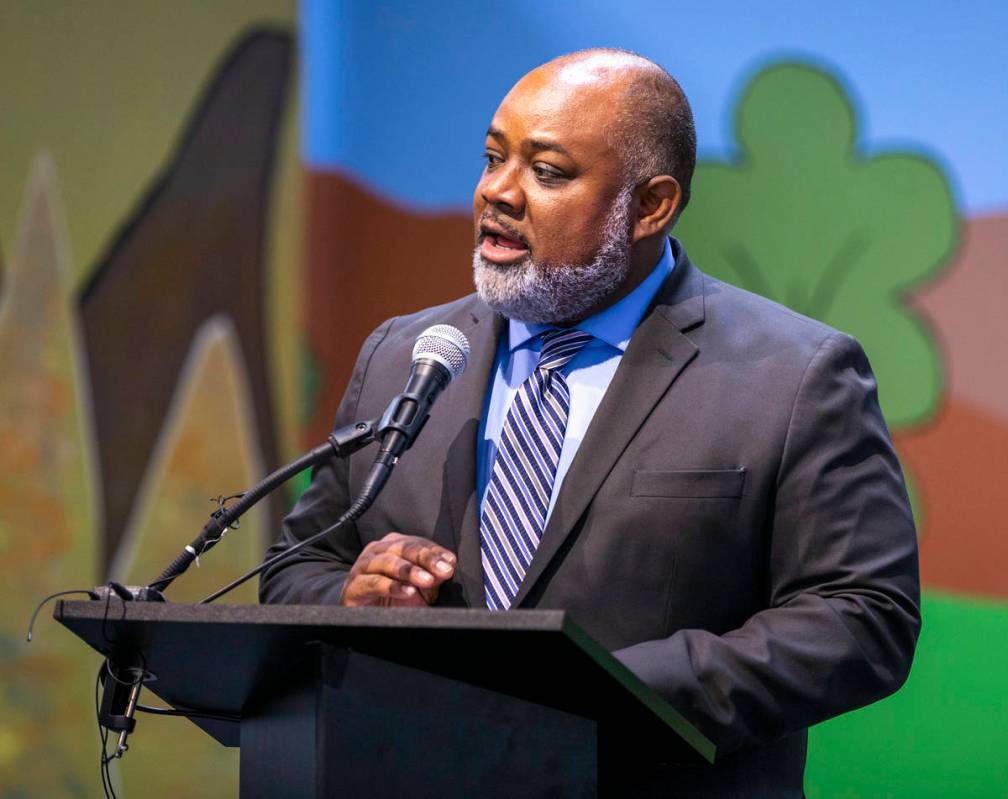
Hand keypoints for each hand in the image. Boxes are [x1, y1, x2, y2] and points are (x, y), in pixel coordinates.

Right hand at [339, 532, 456, 606]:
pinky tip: (407, 591)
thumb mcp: (419, 586)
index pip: (417, 543)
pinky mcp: (354, 586)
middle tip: (443, 570)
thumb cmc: (393, 598)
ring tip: (427, 581)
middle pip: (404, 548)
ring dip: (409, 571)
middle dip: (426, 558)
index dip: (435, 551)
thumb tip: (447, 566)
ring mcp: (363, 566)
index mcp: (394, 545)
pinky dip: (392, 586)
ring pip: (388, 562)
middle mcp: (378, 550)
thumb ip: (433, 575)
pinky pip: (374, 583)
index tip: (450, 562)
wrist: (364, 616)